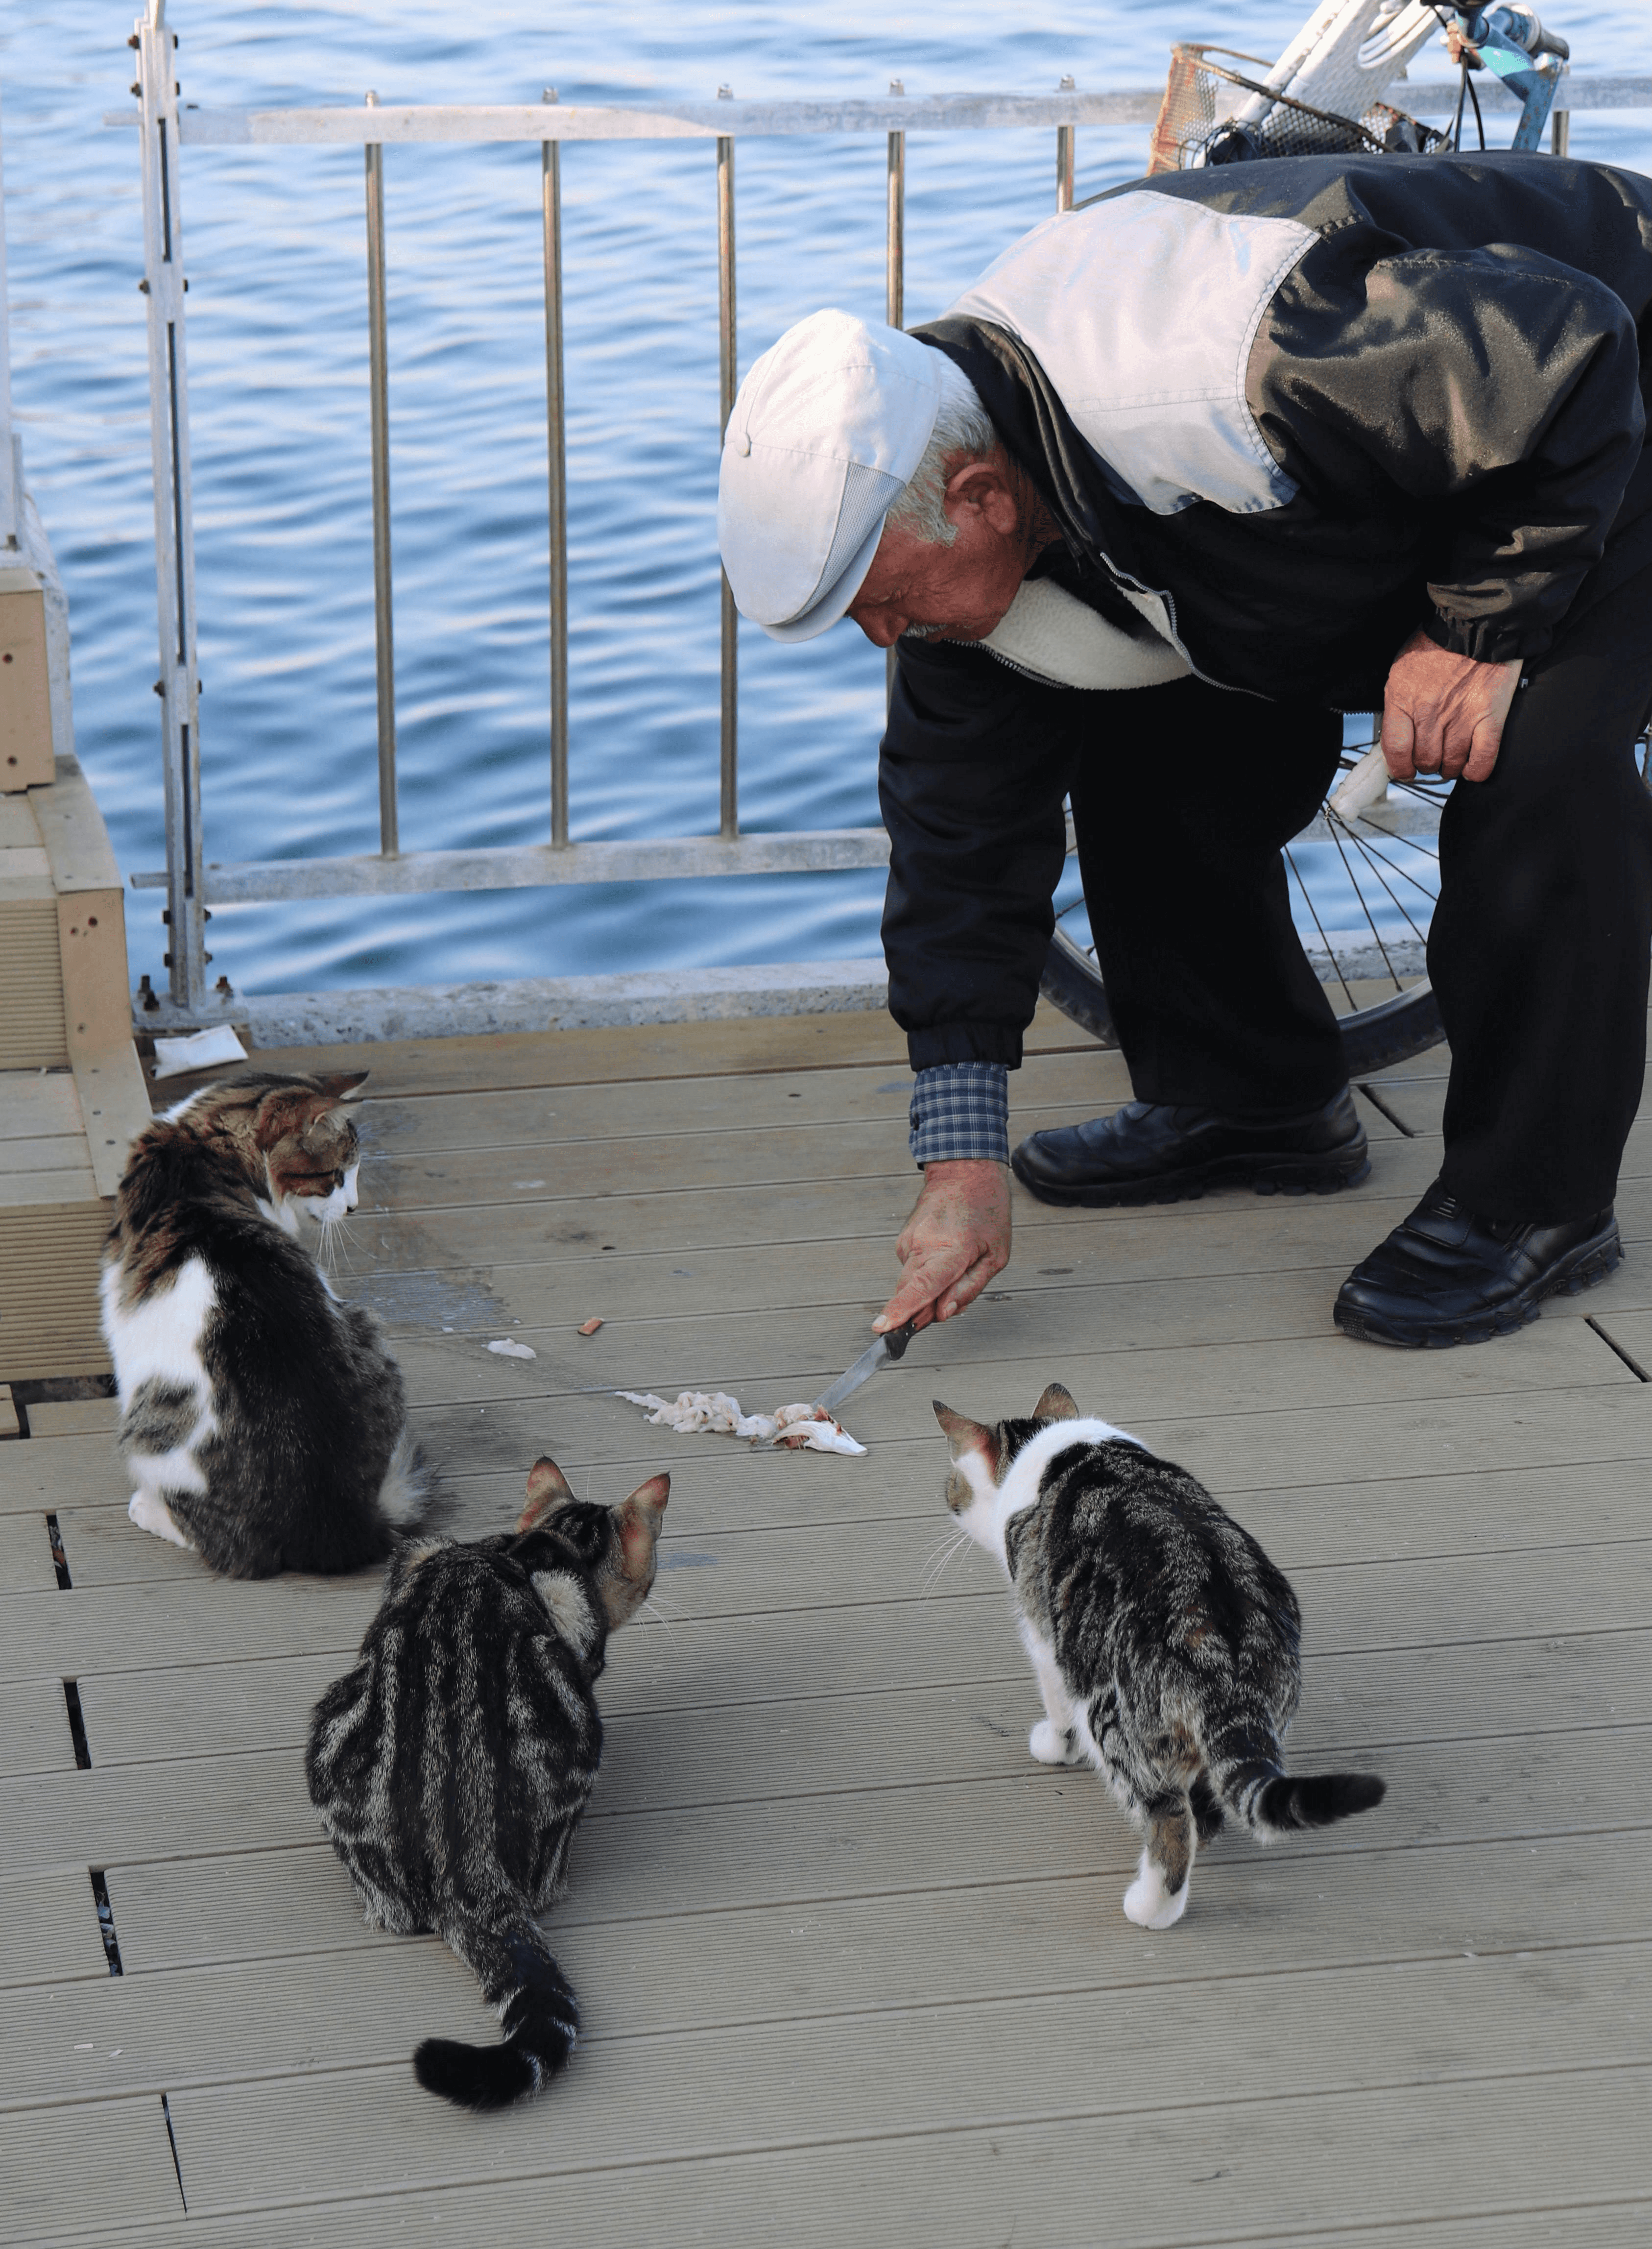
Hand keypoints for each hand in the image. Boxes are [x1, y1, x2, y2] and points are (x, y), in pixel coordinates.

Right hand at [875, 1159, 1011, 1334]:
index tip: (882, 1327)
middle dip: (924, 1310)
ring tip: (954, 1267)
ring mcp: (908, 1242)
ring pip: (911, 1284)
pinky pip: (911, 1271)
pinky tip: (943, 1256)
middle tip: (948, 1302)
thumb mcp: (996, 1256)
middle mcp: (923, 1245)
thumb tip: (943, 1313)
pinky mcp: (902, 1241)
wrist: (963, 1174)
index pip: (923, 1287)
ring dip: (928, 1290)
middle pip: (912, 1293)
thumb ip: (969, 1288)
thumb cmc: (986, 1211)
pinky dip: (925, 1274)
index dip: (902, 1310)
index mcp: (951, 1250)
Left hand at [1381, 629, 1521, 784]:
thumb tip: (1396, 735)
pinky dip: (1476, 770)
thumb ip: (1397, 704)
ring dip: (1450, 768)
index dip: (1400, 768)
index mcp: (1404, 700)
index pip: (1396, 751)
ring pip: (1452, 764)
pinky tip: (1471, 767)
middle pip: (1425, 761)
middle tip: (1432, 758)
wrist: (1477, 622)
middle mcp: (1430, 713)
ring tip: (1451, 758)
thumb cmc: (1438, 643)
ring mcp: (1461, 717)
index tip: (1404, 770)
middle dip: (1427, 765)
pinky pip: (1482, 760)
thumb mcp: (1401, 670)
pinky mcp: (1490, 718)